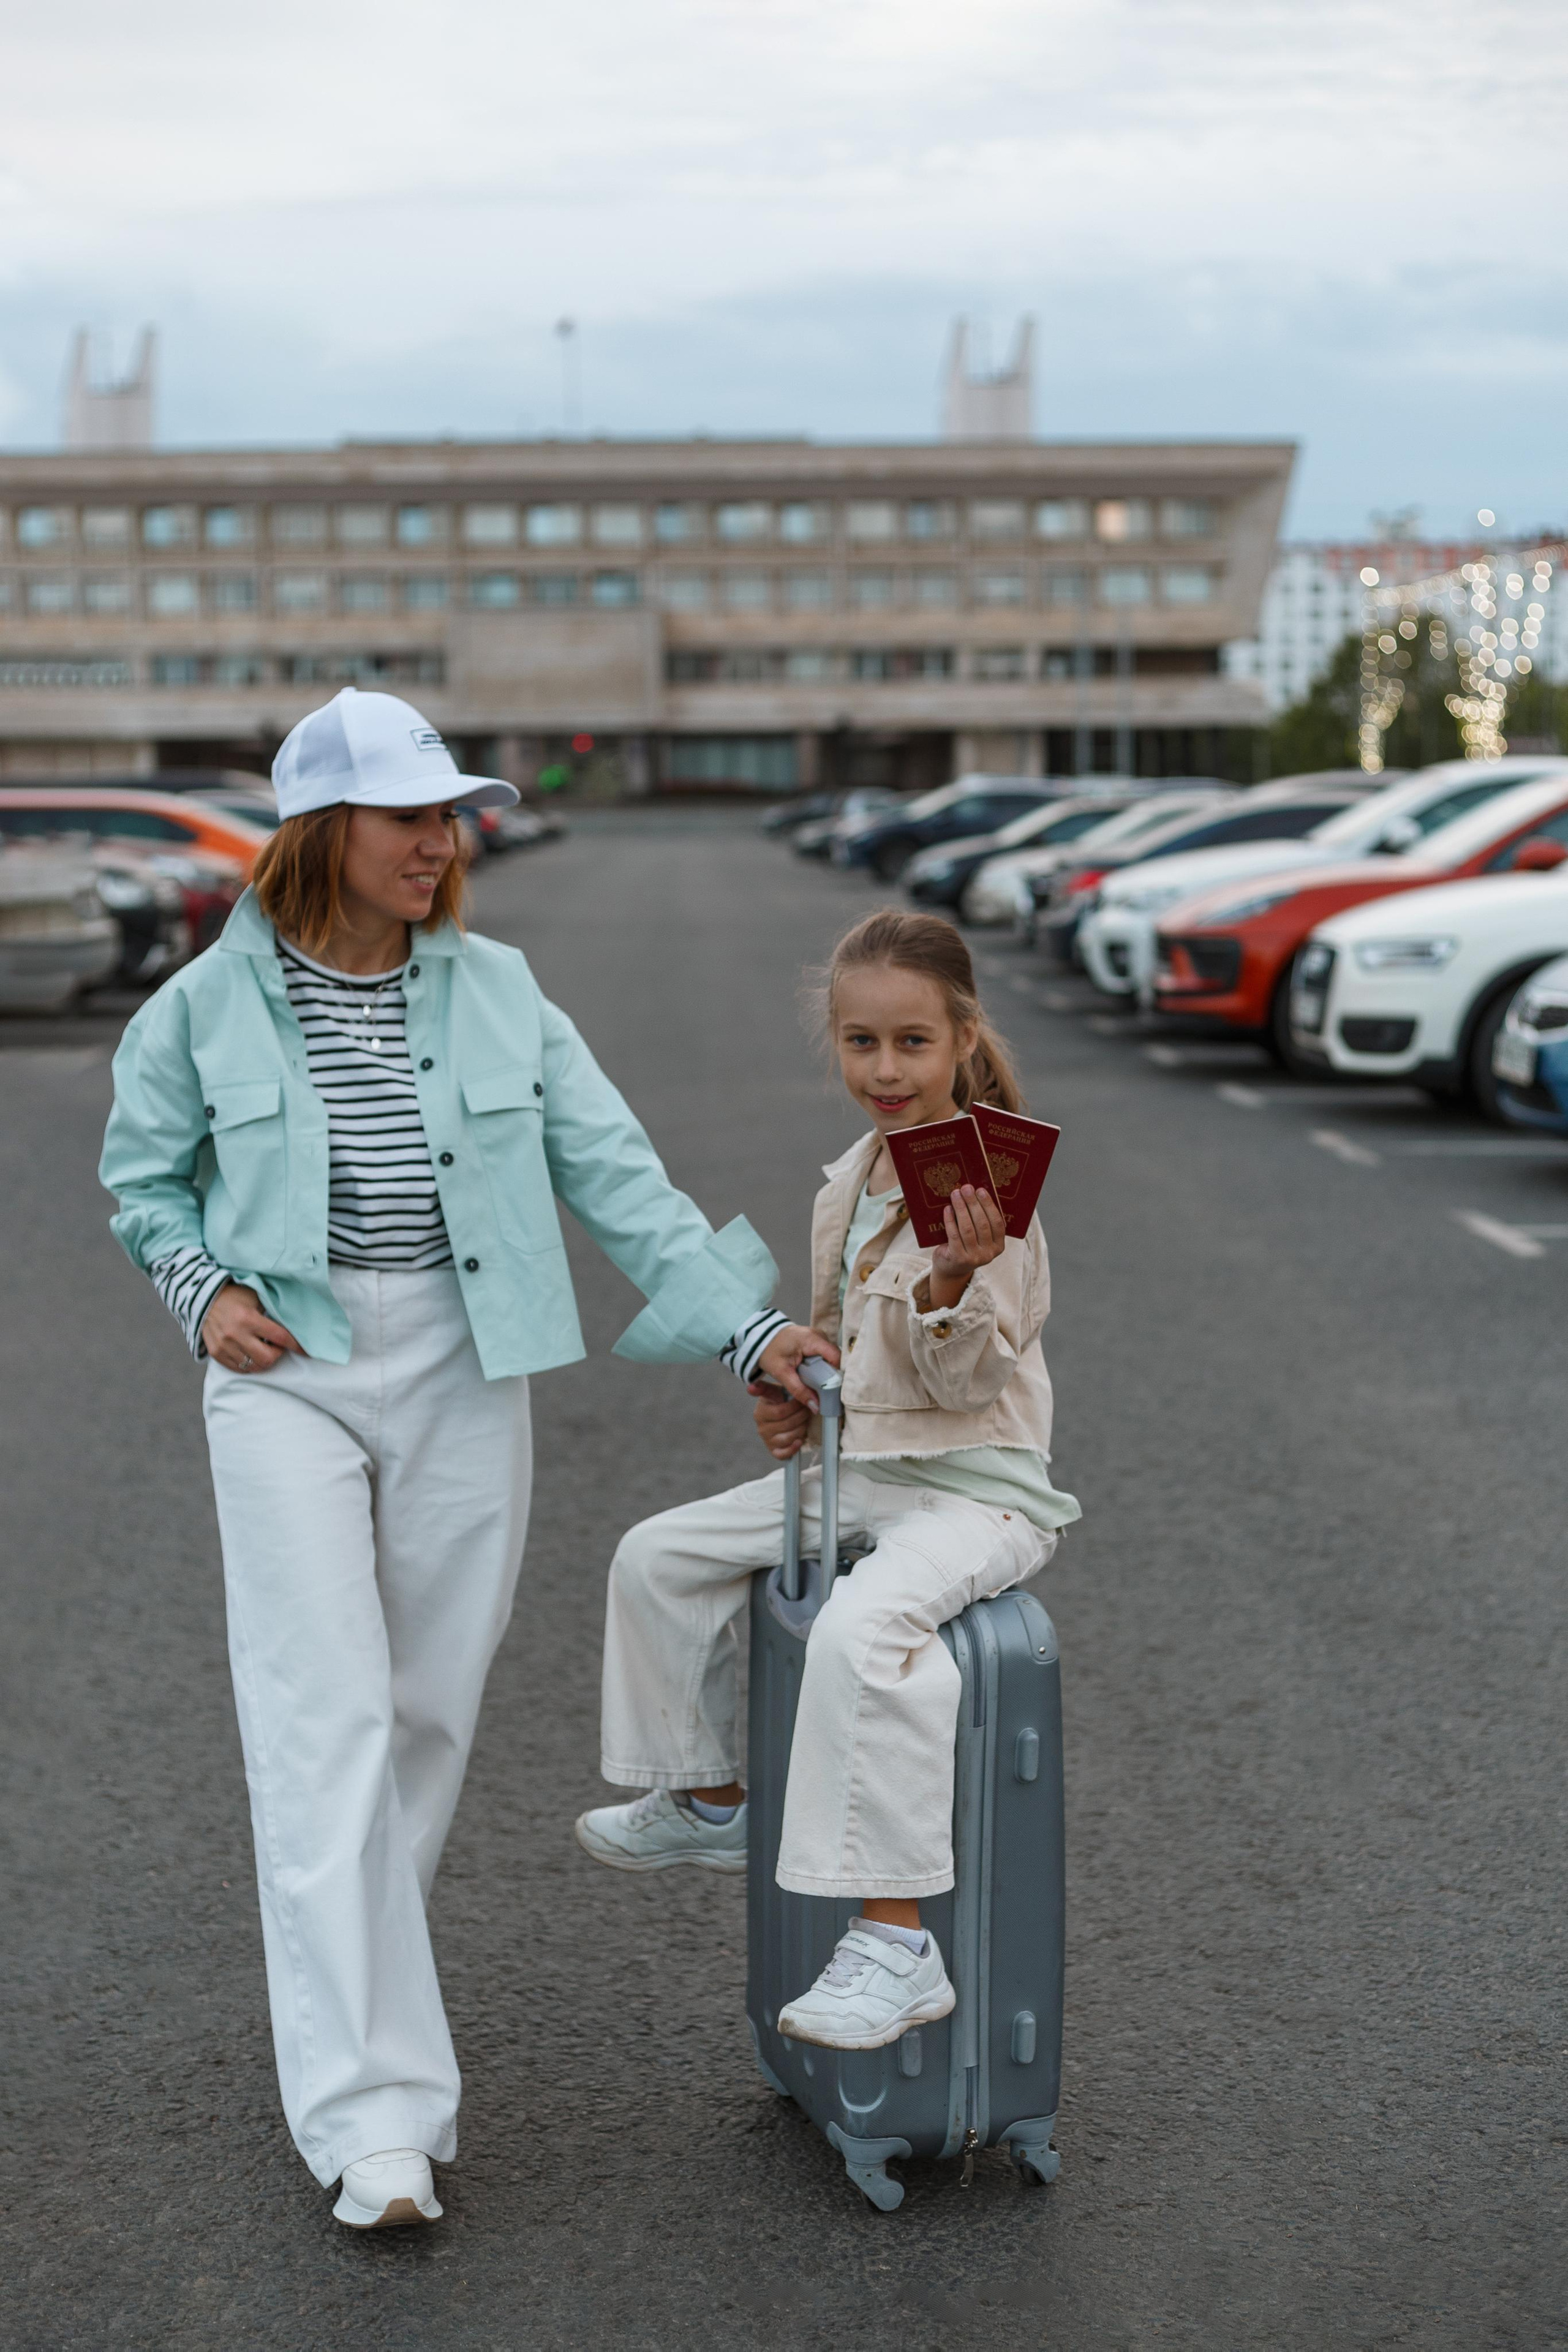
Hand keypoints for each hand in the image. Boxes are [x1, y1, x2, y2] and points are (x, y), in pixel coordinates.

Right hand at [201, 1281, 306, 1373]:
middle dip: (277, 1354)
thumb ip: (272, 1312)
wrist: (205, 1299)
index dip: (296, 1345)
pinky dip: (249, 1364)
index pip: (280, 1337)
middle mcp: (235, 1334)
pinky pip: (239, 1369)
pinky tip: (252, 1353)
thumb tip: (295, 1327)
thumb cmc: (236, 1296)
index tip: (305, 1350)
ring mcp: (224, 1346)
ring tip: (264, 1349)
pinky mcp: (216, 1353)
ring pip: (254, 1367)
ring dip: (264, 1360)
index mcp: (248, 1318)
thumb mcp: (256, 1298)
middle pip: (268, 1358)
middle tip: (277, 1346)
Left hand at [751, 1323, 839, 1407]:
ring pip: (831, 1358)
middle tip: (828, 1393)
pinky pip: (825, 1355)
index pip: (835, 1356)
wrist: (759, 1337)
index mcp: (811, 1339)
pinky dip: (823, 1367)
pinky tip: (817, 1378)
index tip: (835, 1391)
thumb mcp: (782, 1373)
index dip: (838, 1374)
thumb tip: (815, 1406)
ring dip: (828, 1372)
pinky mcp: (816, 1340)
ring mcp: (818, 1336)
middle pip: (835, 1358)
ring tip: (822, 1387)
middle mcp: (818, 1335)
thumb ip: (799, 1390)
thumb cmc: (768, 1350)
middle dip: (833, 1376)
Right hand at [752, 1387, 812, 1460]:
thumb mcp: (774, 1390)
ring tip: (804, 1421)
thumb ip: (764, 1387)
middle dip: (802, 1417)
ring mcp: (767, 1440)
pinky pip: (783, 1454)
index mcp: (760, 1412)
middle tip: (807, 1410)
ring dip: (801, 1429)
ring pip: (788, 1438)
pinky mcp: (773, 1450)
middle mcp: (761, 1427)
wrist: (782, 1413)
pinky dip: (793, 1448)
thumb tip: (750, 1387)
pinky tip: (799, 1440)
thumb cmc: (781, 1400)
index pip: (780, 1412)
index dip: (796, 1407)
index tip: (803, 1401)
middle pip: (787, 1425)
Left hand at [928, 1185, 1005, 1307]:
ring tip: (955, 1194)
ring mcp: (974, 1258)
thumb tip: (974, 1193)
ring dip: (961, 1208)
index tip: (980, 1190)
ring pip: (967, 1228)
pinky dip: (950, 1220)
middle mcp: (989, 1254)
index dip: (989, 1205)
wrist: (950, 1268)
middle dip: (973, 1203)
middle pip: (982, 1223)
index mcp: (998, 1246)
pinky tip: (947, 1209)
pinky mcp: (958, 1258)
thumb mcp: (978, 1237)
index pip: (997, 1223)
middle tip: (966, 1188)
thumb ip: (981, 1221)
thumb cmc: (965, 1245)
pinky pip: (954, 1235)